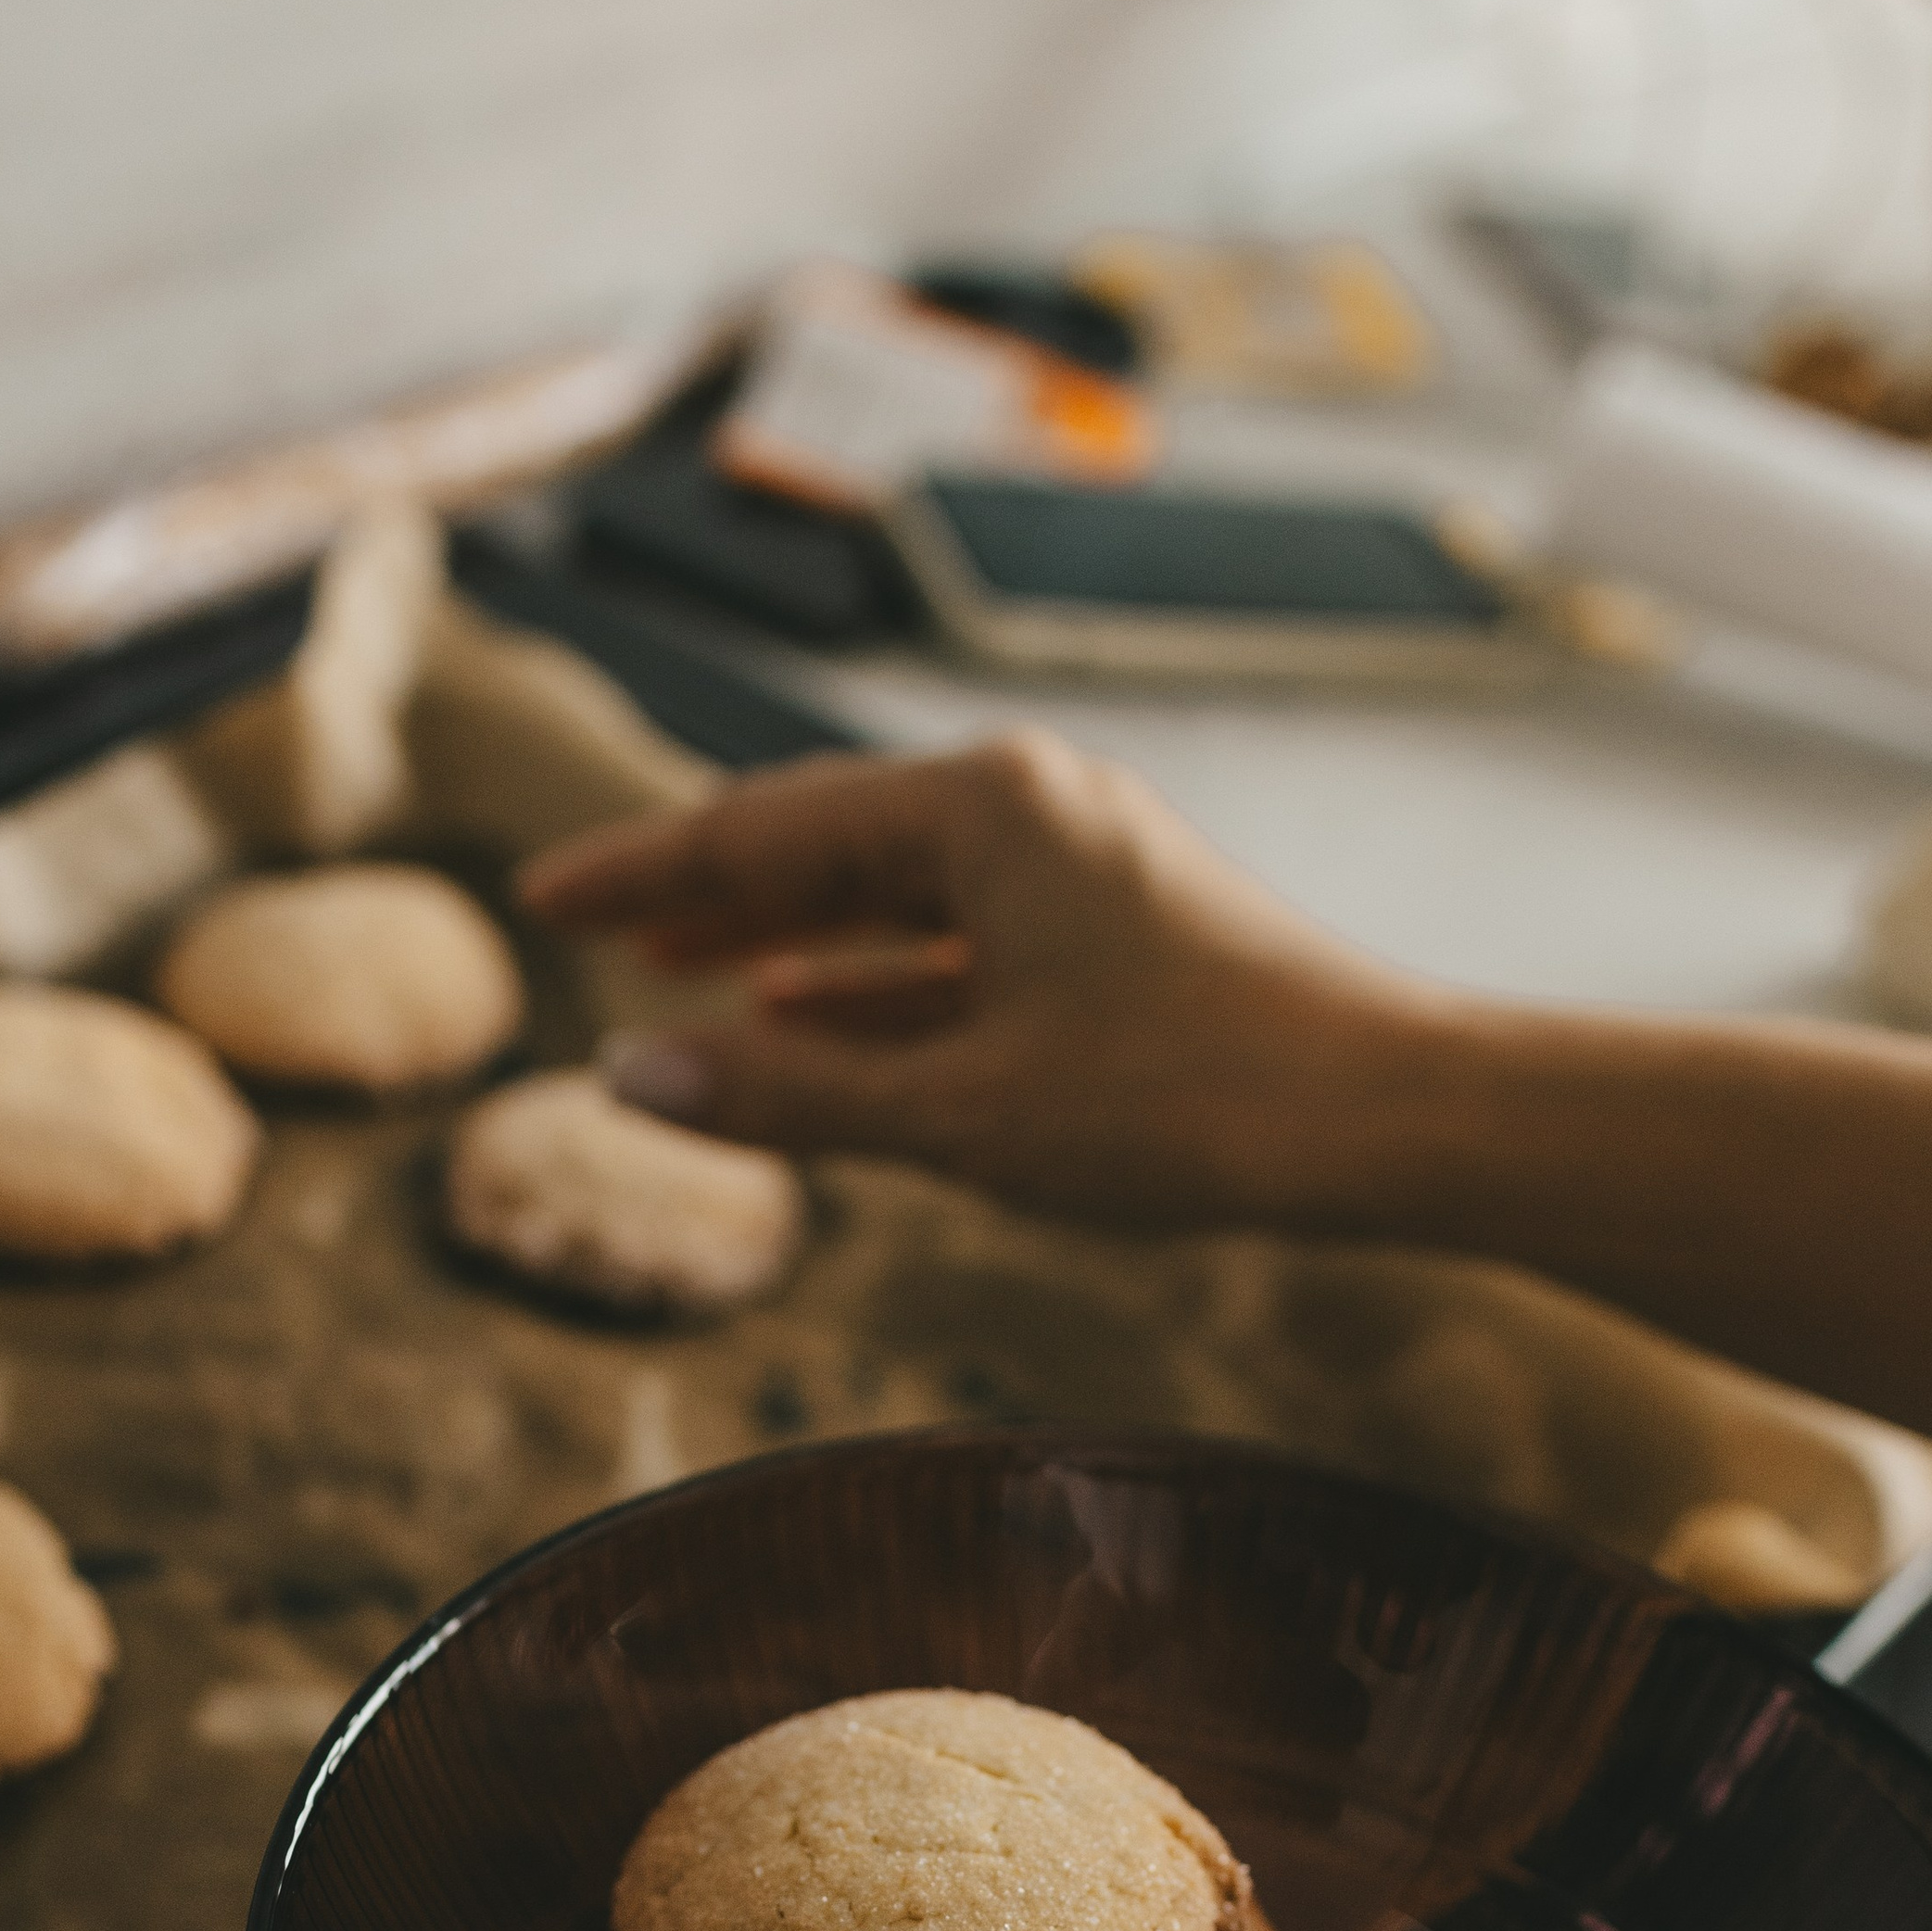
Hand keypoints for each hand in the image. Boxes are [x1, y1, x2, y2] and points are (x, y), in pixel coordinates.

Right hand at [518, 736, 1461, 1232]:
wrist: (1389, 1122)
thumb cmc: (1192, 1103)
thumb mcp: (960, 1113)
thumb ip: (785, 1095)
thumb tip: (627, 1078)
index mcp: (983, 808)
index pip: (763, 828)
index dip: (641, 874)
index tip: (543, 901)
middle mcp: (1029, 810)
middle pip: (822, 844)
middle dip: (700, 896)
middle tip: (585, 932)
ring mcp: (1077, 869)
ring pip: (889, 897)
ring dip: (779, 942)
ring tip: (676, 979)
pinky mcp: (1114, 936)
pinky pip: (956, 946)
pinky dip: (872, 983)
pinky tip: (805, 1018)